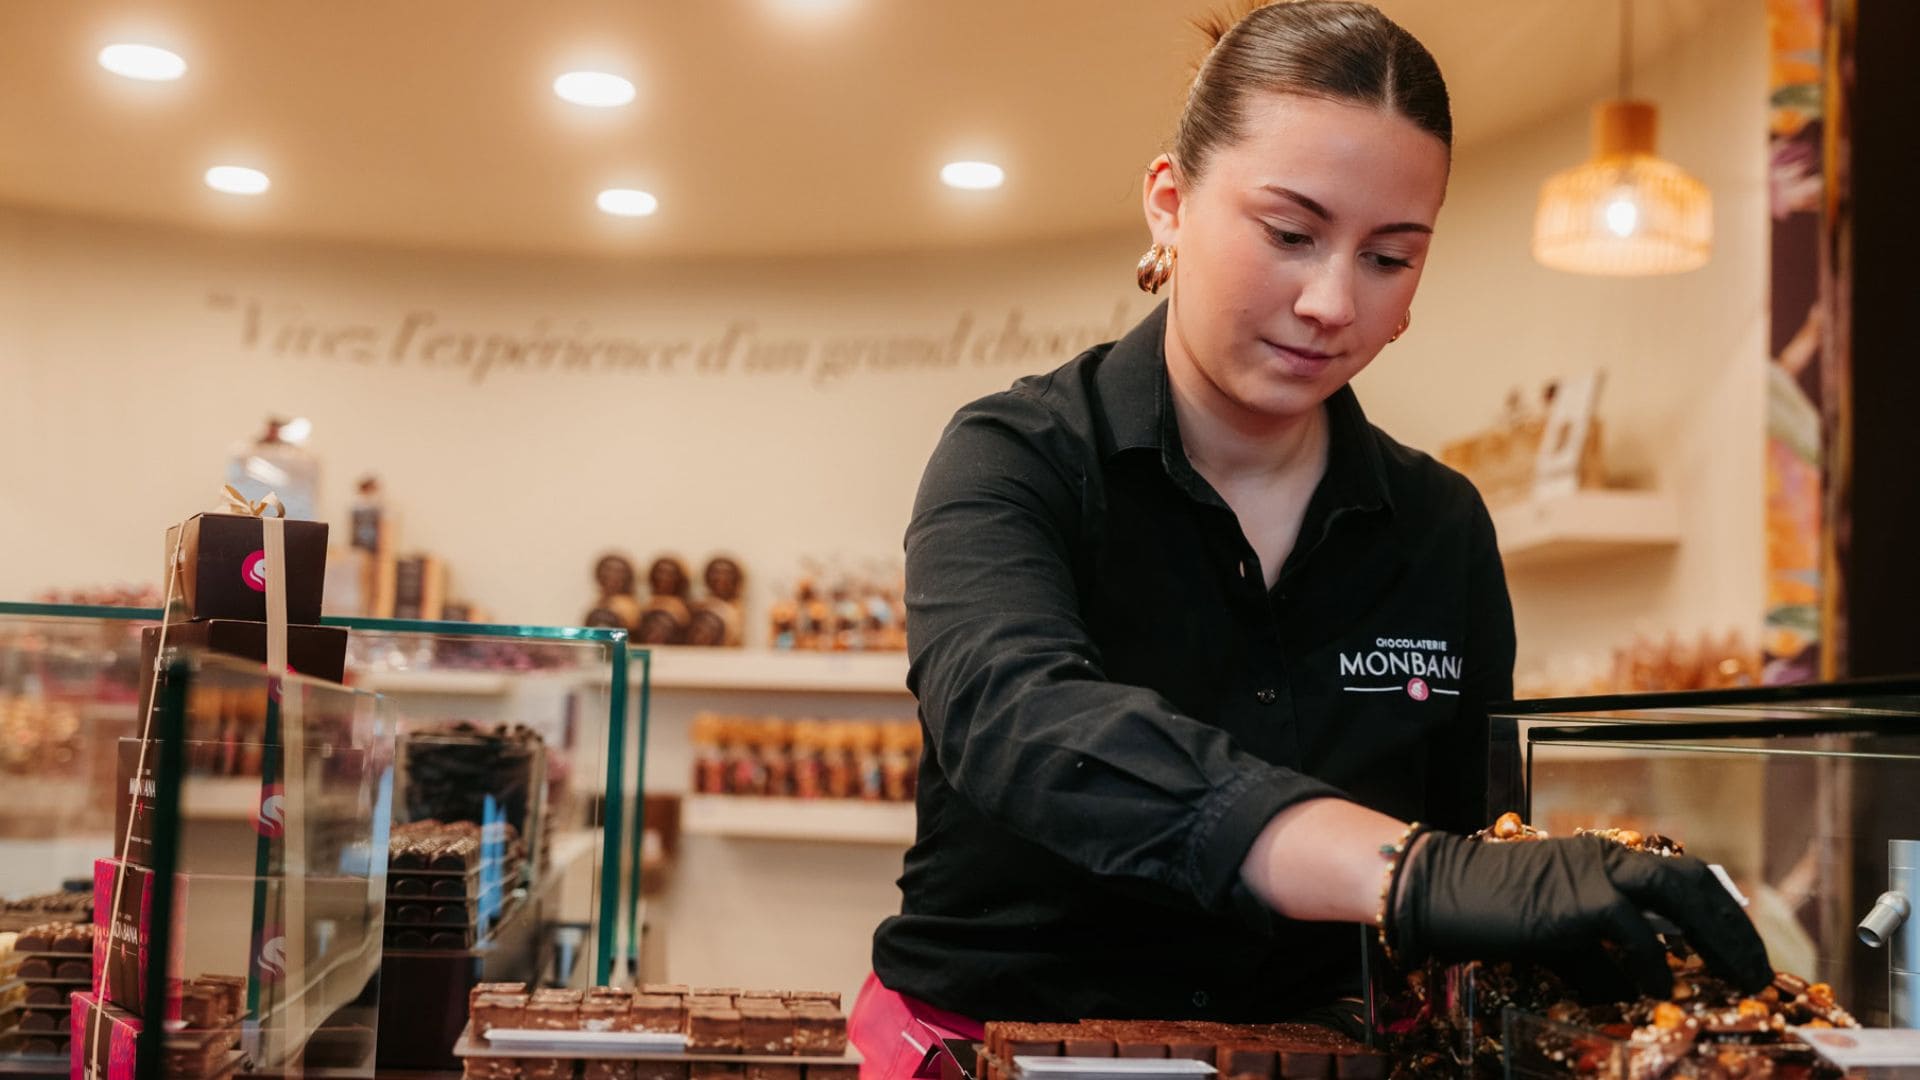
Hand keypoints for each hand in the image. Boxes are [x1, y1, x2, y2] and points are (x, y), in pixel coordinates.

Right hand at [1389, 833, 1772, 998]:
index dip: (1720, 912)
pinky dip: (1654, 963)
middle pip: (1693, 882)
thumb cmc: (1489, 910)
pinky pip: (1632, 931)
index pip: (1682, 876)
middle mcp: (1607, 858)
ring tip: (1737, 978)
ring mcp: (1593, 874)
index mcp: (1604, 860)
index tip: (1743, 950)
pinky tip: (1662, 988)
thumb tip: (1629, 993)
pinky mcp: (1577, 900)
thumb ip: (1595, 957)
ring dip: (1715, 938)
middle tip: (1757, 970)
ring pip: (1677, 894)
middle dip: (1732, 927)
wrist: (1440, 889)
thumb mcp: (1554, 936)